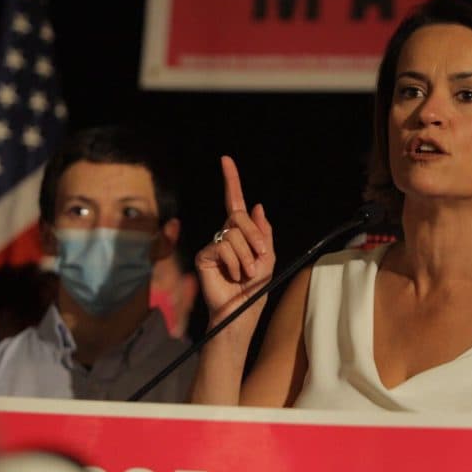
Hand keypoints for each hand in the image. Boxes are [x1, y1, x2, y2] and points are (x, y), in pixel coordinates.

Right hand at [196, 156, 274, 326]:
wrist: (242, 312)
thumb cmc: (255, 289)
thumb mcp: (268, 257)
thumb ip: (263, 231)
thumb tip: (256, 205)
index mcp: (242, 233)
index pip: (236, 202)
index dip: (231, 180)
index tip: (226, 159)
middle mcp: (225, 235)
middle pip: (239, 216)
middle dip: (254, 238)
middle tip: (258, 259)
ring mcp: (213, 245)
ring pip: (234, 234)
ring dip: (247, 256)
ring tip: (244, 273)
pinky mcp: (204, 256)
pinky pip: (223, 247)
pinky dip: (234, 262)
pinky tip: (232, 275)